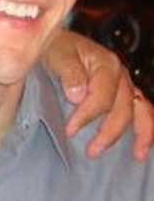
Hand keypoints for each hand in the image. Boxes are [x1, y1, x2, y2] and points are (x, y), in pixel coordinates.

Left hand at [44, 29, 152, 159]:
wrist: (56, 44)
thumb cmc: (56, 49)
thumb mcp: (57, 55)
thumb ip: (69, 72)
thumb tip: (77, 95)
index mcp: (106, 64)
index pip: (102, 96)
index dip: (87, 115)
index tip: (70, 130)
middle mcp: (120, 75)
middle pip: (123, 108)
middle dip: (109, 132)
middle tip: (92, 151)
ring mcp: (124, 85)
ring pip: (141, 110)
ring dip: (141, 134)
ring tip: (137, 155)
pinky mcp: (123, 93)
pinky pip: (142, 110)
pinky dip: (146, 127)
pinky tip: (144, 145)